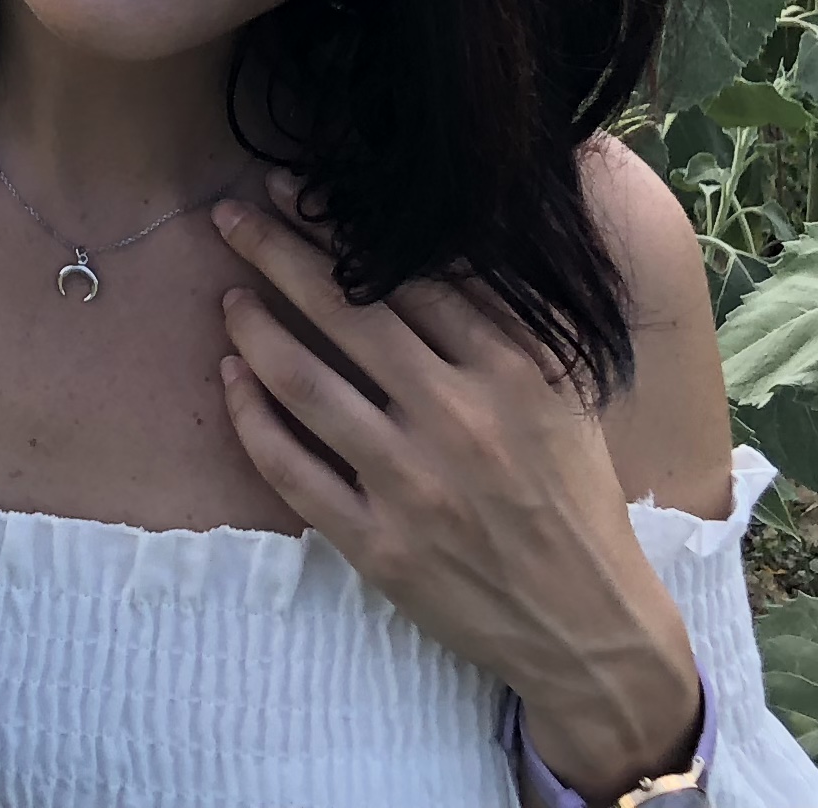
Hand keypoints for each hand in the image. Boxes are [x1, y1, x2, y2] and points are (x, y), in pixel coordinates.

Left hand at [211, 188, 699, 805]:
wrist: (589, 629)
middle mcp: (457, 421)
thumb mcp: (563, 400)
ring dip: (253, 328)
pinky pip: (289, 469)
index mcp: (512, 376)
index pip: (407, 277)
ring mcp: (411, 485)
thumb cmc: (576, 501)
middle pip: (343, 313)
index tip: (291, 189)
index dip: (338, 226)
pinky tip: (232, 376)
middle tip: (231, 215)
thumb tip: (437, 241)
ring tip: (228, 295)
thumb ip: (505, 323)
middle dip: (276, 251)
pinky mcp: (376, 544)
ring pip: (303, 383)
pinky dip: (250, 416)